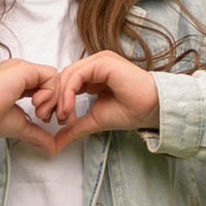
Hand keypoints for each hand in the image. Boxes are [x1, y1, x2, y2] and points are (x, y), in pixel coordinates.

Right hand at [0, 58, 63, 153]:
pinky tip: (35, 105)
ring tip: (38, 113)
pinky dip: (50, 93)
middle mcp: (20, 71)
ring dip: (53, 99)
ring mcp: (21, 68)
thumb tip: (52, 149)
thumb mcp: (19, 126)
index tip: (45, 120)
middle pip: (53, 81)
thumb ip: (37, 134)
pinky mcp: (23, 69)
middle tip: (45, 118)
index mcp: (17, 80)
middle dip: (56, 102)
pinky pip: (51, 76)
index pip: (46, 86)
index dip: (51, 103)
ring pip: (54, 78)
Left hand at [36, 51, 161, 148]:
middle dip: (54, 100)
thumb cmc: (130, 112)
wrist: (151, 109)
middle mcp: (95, 64)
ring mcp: (100, 61)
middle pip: (63, 77)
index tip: (56, 121)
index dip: (57, 101)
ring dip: (61, 98)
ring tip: (64, 117)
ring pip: (67, 75)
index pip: (66, 82)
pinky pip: (77, 75)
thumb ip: (75, 127)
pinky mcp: (103, 62)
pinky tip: (69, 109)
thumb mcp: (95, 120)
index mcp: (94, 74)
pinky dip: (68, 93)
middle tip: (54, 120)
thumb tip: (55, 144)